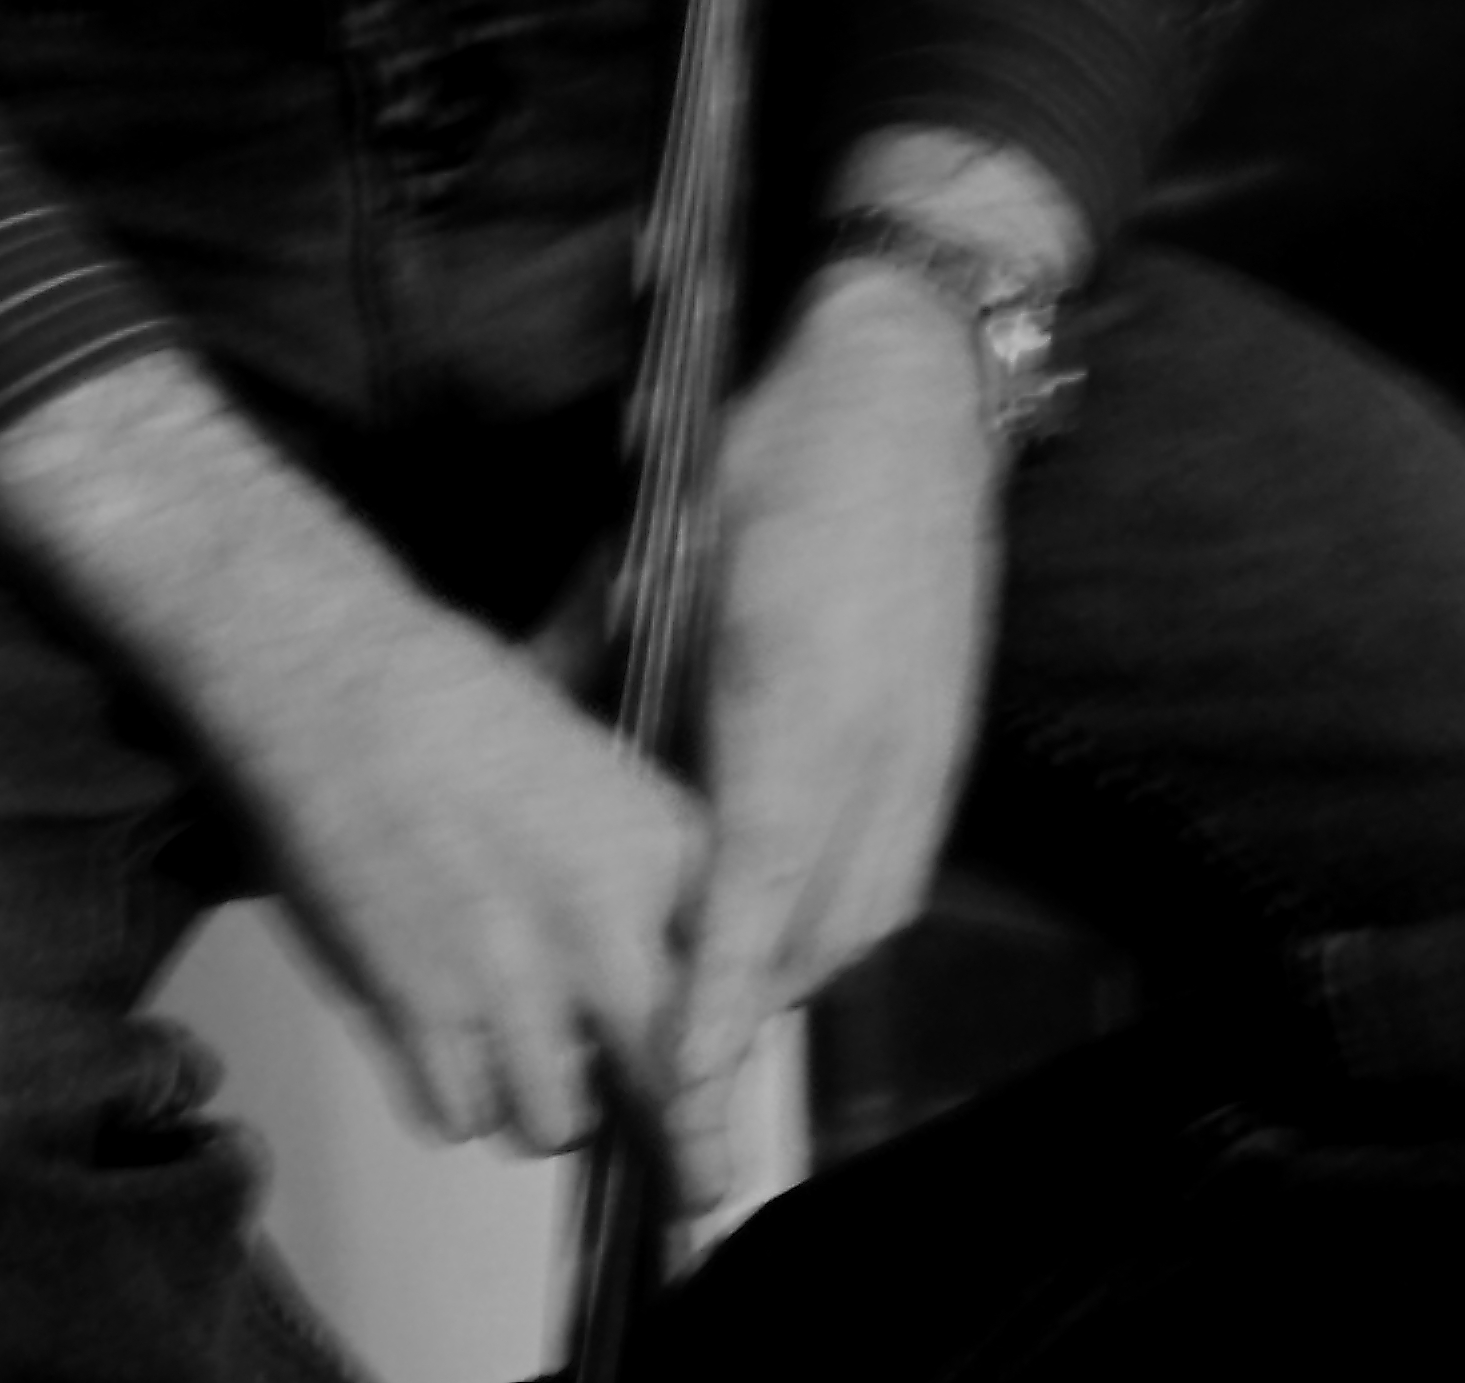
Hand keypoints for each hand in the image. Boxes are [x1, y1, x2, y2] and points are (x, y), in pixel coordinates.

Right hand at [226, 565, 707, 1156]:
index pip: (738, 994)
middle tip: (692, 1178)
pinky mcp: (417, 1009)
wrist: (325, 676)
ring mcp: (507, 977)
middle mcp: (599, 924)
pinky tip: (444, 1034)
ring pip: (556, 1122)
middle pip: (675, 1095)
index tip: (724, 1071)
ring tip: (515, 1044)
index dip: (727, 1040)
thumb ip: (640, 865)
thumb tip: (674, 950)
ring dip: (538, 1099)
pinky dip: (453, 1095)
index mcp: (658, 847)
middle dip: (686, 1147)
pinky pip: (459, 1117)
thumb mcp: (586, 760)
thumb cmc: (446, 697)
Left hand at [662, 258, 1003, 1213]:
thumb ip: (589, 641)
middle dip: (746, 997)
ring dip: (796, 958)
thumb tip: (514, 699)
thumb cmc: (776, 454)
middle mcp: (874, 743)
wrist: (907, 393)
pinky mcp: (951, 743)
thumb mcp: (661, 545)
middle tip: (664, 1031)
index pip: (754, 890)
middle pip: (816, 934)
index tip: (678, 1070)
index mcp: (794, 696)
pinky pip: (897, 871)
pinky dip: (840, 907)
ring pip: (865, 916)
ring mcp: (926, 748)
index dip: (716, 993)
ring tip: (718, 975)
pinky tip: (784, 895)